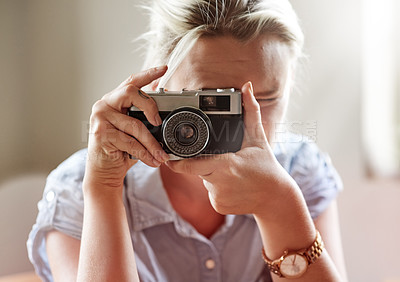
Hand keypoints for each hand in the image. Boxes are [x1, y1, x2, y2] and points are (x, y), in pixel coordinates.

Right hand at [85, 66, 169, 189]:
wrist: (104, 172)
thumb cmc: (120, 150)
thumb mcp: (133, 130)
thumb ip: (143, 118)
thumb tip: (164, 114)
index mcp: (113, 101)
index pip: (131, 82)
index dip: (148, 74)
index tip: (164, 68)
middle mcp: (104, 105)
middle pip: (131, 92)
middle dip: (150, 106)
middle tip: (159, 122)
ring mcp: (100, 118)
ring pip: (135, 125)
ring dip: (152, 143)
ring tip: (161, 155)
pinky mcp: (101, 134)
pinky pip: (131, 142)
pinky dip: (145, 153)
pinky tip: (152, 160)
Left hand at [165, 81, 297, 217]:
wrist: (276, 199)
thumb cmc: (267, 168)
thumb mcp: (258, 139)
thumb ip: (250, 112)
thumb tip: (246, 87)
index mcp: (225, 165)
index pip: (191, 164)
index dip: (177, 161)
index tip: (168, 157)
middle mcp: (219, 183)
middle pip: (197, 169)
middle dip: (202, 162)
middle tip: (220, 158)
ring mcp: (218, 197)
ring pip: (204, 181)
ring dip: (211, 174)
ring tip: (232, 173)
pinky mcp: (219, 206)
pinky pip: (211, 193)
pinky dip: (217, 187)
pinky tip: (233, 185)